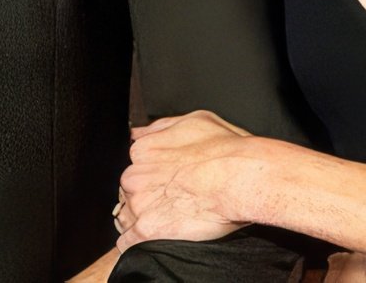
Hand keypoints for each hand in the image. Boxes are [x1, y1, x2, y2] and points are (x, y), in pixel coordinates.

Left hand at [115, 109, 258, 249]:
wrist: (240, 178)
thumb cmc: (225, 149)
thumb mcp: (194, 121)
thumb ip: (161, 127)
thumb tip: (139, 132)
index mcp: (144, 150)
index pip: (134, 167)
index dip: (150, 178)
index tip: (165, 183)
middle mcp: (135, 176)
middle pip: (128, 192)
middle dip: (144, 198)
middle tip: (170, 203)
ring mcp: (139, 204)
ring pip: (125, 217)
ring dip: (138, 221)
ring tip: (163, 223)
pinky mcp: (146, 230)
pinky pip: (126, 243)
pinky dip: (134, 244)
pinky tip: (148, 242)